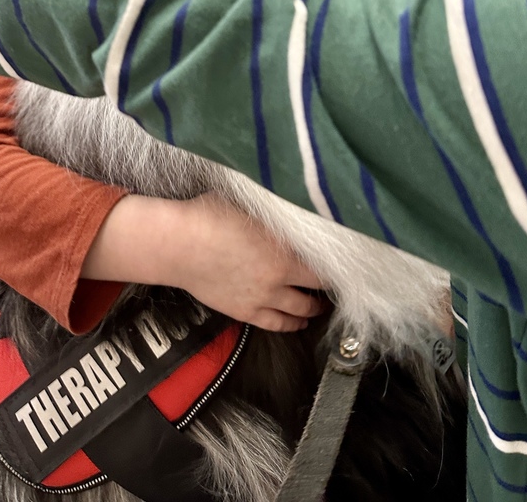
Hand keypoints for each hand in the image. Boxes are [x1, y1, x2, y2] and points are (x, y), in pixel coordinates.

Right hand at [172, 193, 327, 332]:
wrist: (181, 245)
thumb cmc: (211, 215)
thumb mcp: (252, 203)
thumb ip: (276, 212)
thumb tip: (293, 204)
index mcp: (286, 252)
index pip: (324, 267)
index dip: (337, 268)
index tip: (346, 264)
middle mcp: (279, 280)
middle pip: (315, 292)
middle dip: (328, 291)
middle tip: (335, 286)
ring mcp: (261, 299)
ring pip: (298, 311)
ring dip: (312, 310)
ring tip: (319, 306)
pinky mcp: (243, 311)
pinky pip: (275, 324)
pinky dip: (290, 324)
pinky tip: (297, 322)